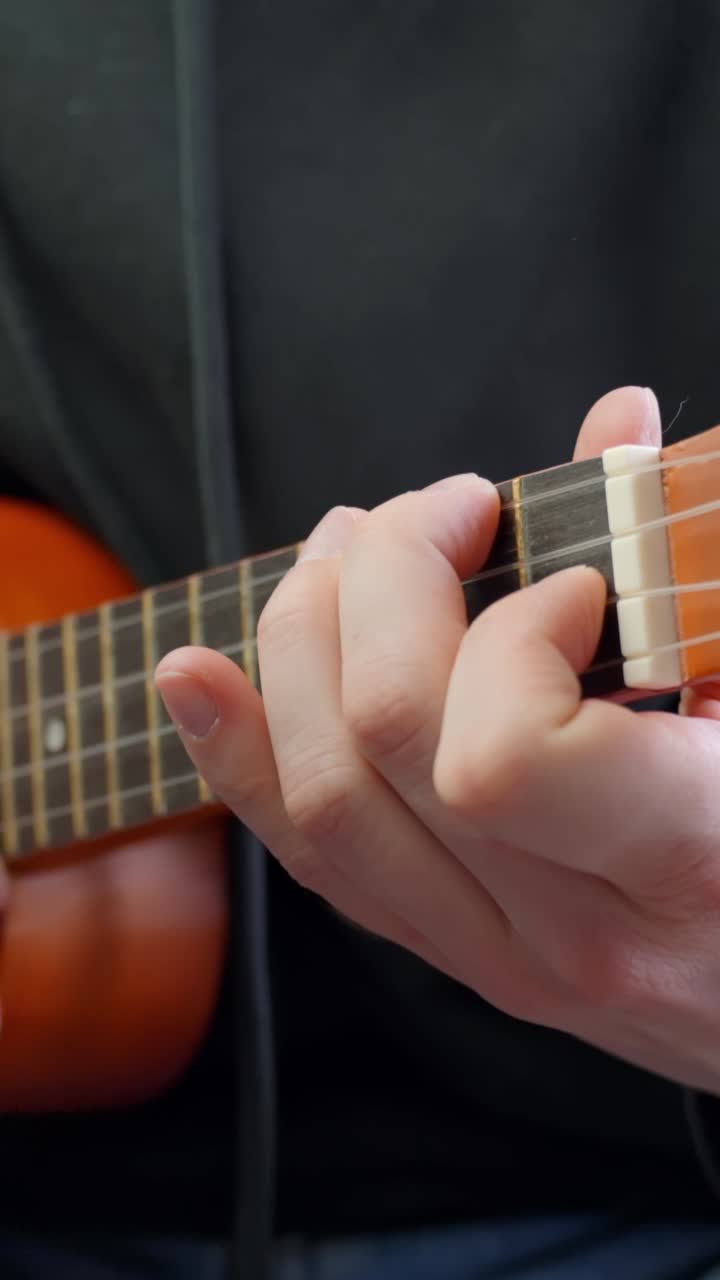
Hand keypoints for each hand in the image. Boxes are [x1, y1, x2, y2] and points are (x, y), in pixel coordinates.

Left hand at [156, 386, 719, 1094]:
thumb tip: (616, 420)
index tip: (573, 587)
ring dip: (298, 640)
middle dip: (382, 581)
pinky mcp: (447, 951)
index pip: (502, 756)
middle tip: (444, 515)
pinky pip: (310, 856)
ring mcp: (492, 955)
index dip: (512, 635)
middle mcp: (568, 931)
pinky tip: (196, 676)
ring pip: (321, 799)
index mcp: (682, 856)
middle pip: (381, 741)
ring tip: (346, 554)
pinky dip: (238, 753)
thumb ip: (692, 569)